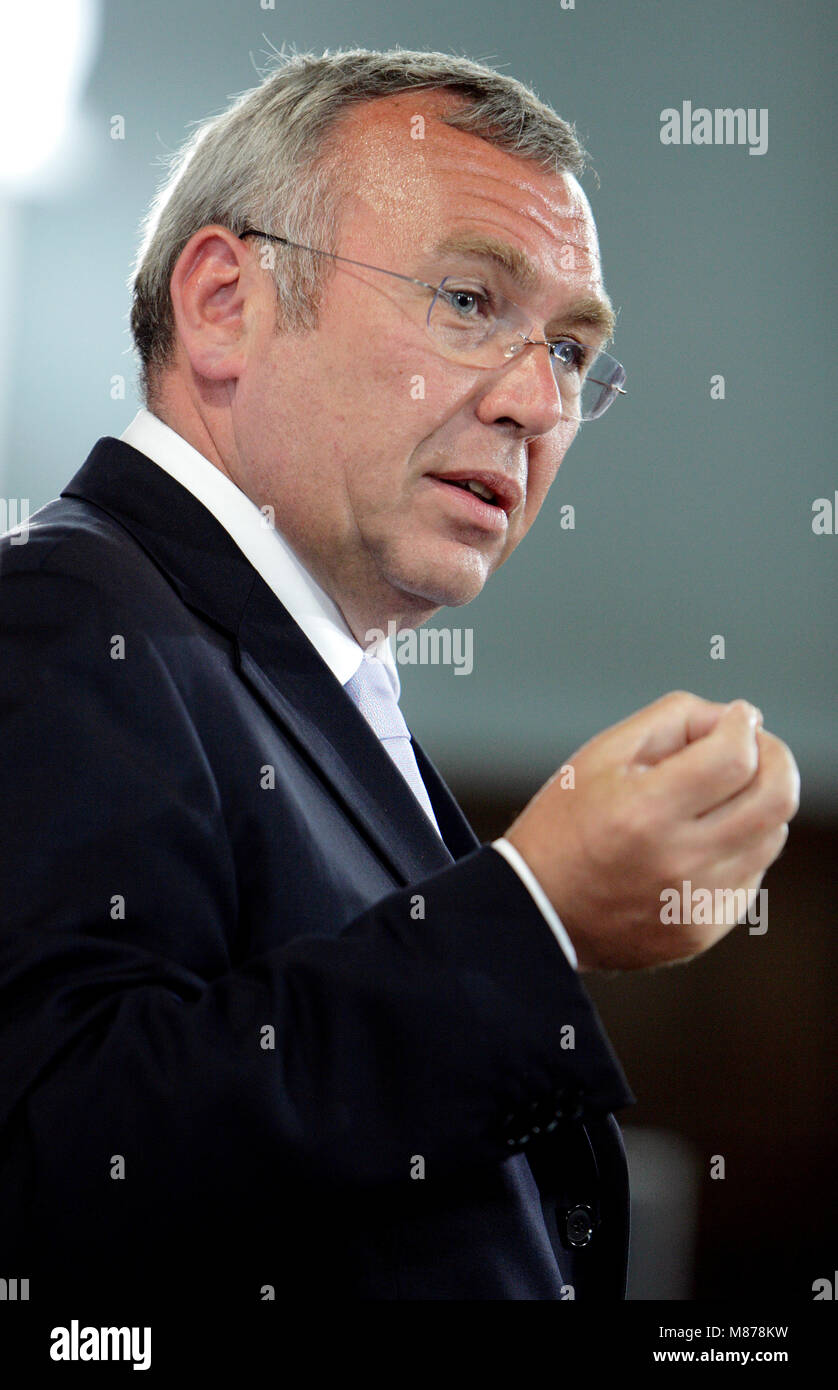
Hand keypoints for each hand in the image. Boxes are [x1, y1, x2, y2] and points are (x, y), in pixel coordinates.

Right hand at [504, 692, 799, 970]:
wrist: (538, 912)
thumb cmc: (566, 823)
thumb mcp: (602, 753)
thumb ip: (674, 720)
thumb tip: (735, 719)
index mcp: (645, 812)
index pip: (736, 757)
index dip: (744, 724)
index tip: (737, 716)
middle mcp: (678, 862)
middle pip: (777, 798)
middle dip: (775, 758)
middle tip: (753, 746)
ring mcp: (696, 903)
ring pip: (770, 835)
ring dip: (755, 802)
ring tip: (715, 795)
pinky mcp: (703, 929)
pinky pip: (751, 875)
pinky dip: (738, 847)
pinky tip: (697, 841)